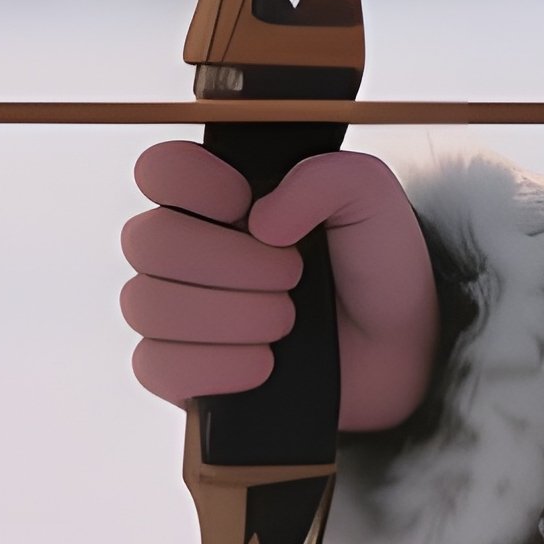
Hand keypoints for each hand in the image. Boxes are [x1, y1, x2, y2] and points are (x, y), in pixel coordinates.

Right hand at [120, 144, 439, 432]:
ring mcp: (174, 313)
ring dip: (228, 315)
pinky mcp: (178, 372)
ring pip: (147, 305)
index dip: (192, 184)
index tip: (247, 202)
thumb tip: (264, 218)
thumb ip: (326, 177)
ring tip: (286, 322)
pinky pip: (156, 366)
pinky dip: (215, 366)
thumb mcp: (369, 198)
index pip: (157, 170)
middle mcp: (184, 251)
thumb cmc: (374, 267)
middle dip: (227, 262)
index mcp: (217, 196)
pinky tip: (263, 365)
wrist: (397, 352)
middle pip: (147, 241)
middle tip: (292, 276)